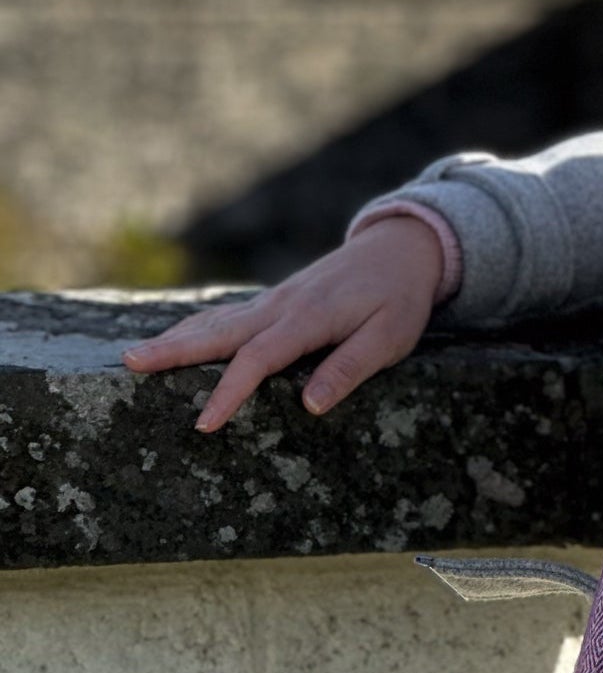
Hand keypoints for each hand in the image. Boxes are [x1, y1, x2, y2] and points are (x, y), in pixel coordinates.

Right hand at [121, 216, 445, 433]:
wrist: (402, 248)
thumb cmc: (400, 297)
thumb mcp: (391, 337)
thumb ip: (350, 368)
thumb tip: (309, 404)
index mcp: (310, 318)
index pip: (259, 359)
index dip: (230, 392)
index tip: (203, 424)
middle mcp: (283, 306)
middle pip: (220, 332)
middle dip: (174, 351)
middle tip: (131, 365)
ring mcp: (276, 300)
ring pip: (218, 320)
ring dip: (177, 337)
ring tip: (134, 357)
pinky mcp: (278, 300)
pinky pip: (230, 313)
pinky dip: (198, 325)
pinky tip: (177, 337)